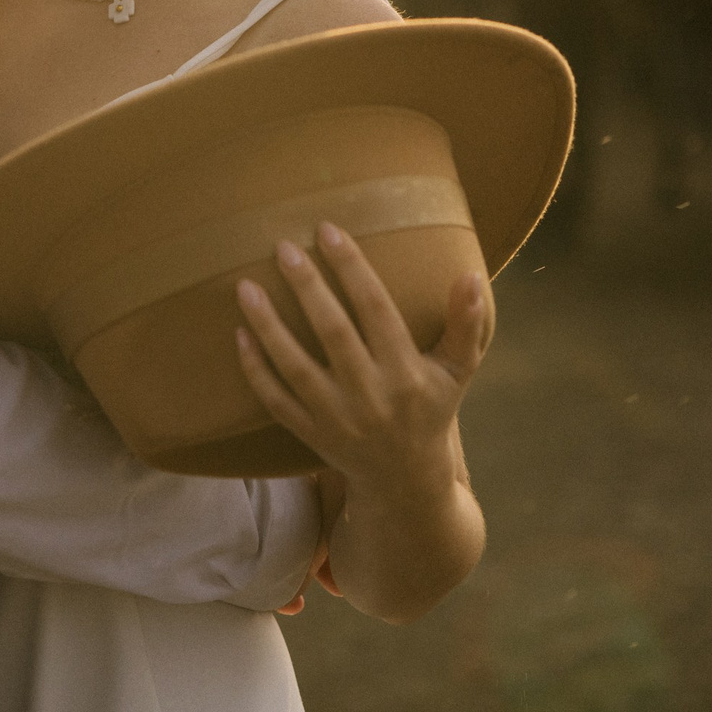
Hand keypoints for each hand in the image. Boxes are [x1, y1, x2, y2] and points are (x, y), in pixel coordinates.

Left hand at [233, 225, 491, 503]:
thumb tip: (472, 275)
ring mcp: (336, 418)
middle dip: (307, 287)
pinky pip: (275, 400)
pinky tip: (239, 334)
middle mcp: (371, 395)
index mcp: (407, 372)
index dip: (351, 268)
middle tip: (283, 247)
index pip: (376, 309)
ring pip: (295, 366)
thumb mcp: (458, 371)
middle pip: (332, 332)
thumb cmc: (431, 409)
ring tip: (245, 286)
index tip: (328, 231)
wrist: (405, 481)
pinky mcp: (311, 434)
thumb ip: (467, 324)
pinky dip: (255, 370)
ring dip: (268, 325)